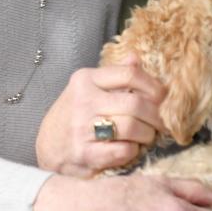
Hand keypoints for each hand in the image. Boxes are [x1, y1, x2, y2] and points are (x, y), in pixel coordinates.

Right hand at [36, 56, 165, 175]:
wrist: (47, 146)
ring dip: (147, 134)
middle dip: (156, 116)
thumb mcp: (88, 88)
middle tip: (161, 123)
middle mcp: (83, 100)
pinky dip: (133, 151)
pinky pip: (123, 150)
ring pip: (132, 127)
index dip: (154, 87)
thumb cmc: (74, 114)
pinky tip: (130, 149)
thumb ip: (113, 75)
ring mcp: (82, 127)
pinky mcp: (84, 153)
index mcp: (86, 79)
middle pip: (135, 103)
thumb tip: (135, 57)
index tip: (164, 98)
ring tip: (147, 136)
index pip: (130, 74)